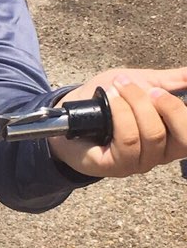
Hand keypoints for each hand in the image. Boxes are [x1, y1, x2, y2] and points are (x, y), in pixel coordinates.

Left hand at [49, 67, 186, 177]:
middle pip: (184, 140)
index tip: (163, 89)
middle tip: (150, 90)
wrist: (71, 112)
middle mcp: (160, 153)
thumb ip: (172, 81)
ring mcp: (139, 162)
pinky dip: (121, 115)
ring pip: (152, 135)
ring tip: (119, 87)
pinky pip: (128, 141)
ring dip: (136, 104)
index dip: (182, 110)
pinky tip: (111, 102)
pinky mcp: (116, 166)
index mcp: (172, 136)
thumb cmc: (108, 99)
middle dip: (170, 108)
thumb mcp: (143, 82)